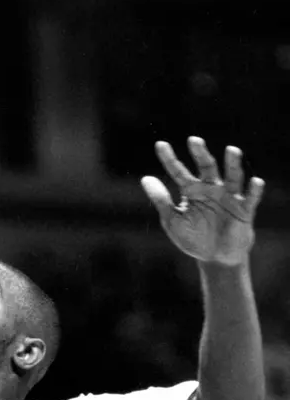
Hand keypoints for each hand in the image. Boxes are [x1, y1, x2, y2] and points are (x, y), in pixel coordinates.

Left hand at [141, 137, 264, 265]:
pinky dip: (254, 191)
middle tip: (193, 141)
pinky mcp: (244, 210)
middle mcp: (211, 188)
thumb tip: (145, 178)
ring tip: (232, 150)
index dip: (169, 159)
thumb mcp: (173, 221)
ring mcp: (229, 197)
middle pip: (206, 166)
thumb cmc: (194, 238)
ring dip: (233, 164)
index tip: (159, 145)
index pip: (178, 171)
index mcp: (192, 190)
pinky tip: (255, 182)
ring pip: (232, 176)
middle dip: (201, 154)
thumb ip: (161, 200)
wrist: (215, 258)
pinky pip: (250, 199)